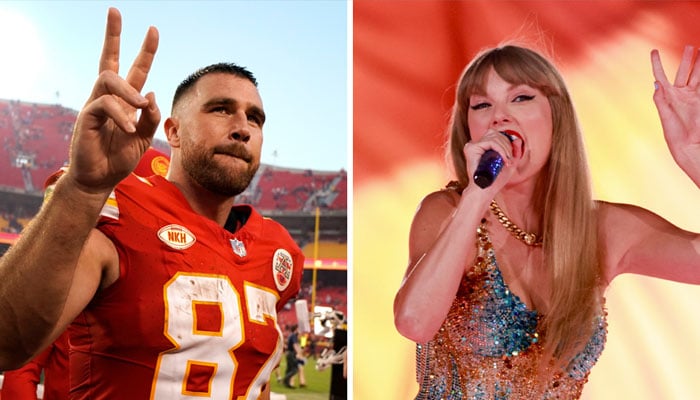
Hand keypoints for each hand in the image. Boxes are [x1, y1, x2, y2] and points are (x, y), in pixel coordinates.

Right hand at [68, 8, 160, 193]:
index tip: (153, 31)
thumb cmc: (120, 157)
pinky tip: (129, 130)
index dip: (145, 52)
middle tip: (115, 11)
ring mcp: (95, 104)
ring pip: (109, 79)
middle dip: (112, 35)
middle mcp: (109, 97)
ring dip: (129, 91)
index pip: (135, 70)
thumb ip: (151, 117)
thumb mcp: (145, 137)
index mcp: (125, 101)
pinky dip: (121, 115)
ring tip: (140, 107)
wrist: (101, 179)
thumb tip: (152, 92)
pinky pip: (104, 104)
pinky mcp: (87, 116)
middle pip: (108, 59)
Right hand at [463, 129, 522, 190]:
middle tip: (509, 160)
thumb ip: (515, 152)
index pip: (496, 135)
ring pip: (494, 136)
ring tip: (507, 161)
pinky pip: (491, 142)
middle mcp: (476, 145)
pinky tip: (504, 159)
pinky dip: (501, 149)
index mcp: (482, 147)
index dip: (506, 142)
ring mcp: (472, 146)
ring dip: (505, 148)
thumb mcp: (510, 164)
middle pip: (495, 133)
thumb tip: (517, 139)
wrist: (485, 191)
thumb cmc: (495, 180)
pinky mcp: (471, 148)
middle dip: (507, 145)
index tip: (510, 158)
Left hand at [651, 45, 699, 184]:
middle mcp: (681, 94)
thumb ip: (661, 99)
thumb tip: (656, 83)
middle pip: (684, 71)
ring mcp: (694, 96)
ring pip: (697, 75)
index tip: (654, 51)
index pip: (661, 76)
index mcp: (668, 96)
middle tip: (691, 46)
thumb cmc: (674, 134)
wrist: (688, 145)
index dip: (657, 63)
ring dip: (699, 64)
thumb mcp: (665, 116)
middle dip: (688, 58)